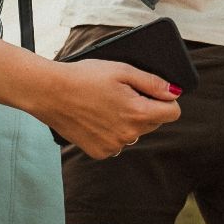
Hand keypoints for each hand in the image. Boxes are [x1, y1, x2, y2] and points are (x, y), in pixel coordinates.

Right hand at [33, 58, 181, 159]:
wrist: (50, 92)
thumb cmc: (85, 77)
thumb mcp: (122, 70)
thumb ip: (152, 82)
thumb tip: (174, 92)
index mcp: (138, 113)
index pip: (172, 113)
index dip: (166, 99)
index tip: (154, 92)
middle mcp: (129, 134)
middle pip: (154, 122)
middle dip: (146, 108)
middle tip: (123, 93)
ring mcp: (114, 146)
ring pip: (135, 133)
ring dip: (129, 121)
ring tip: (107, 104)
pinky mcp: (99, 152)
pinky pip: (117, 142)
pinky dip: (112, 132)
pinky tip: (97, 117)